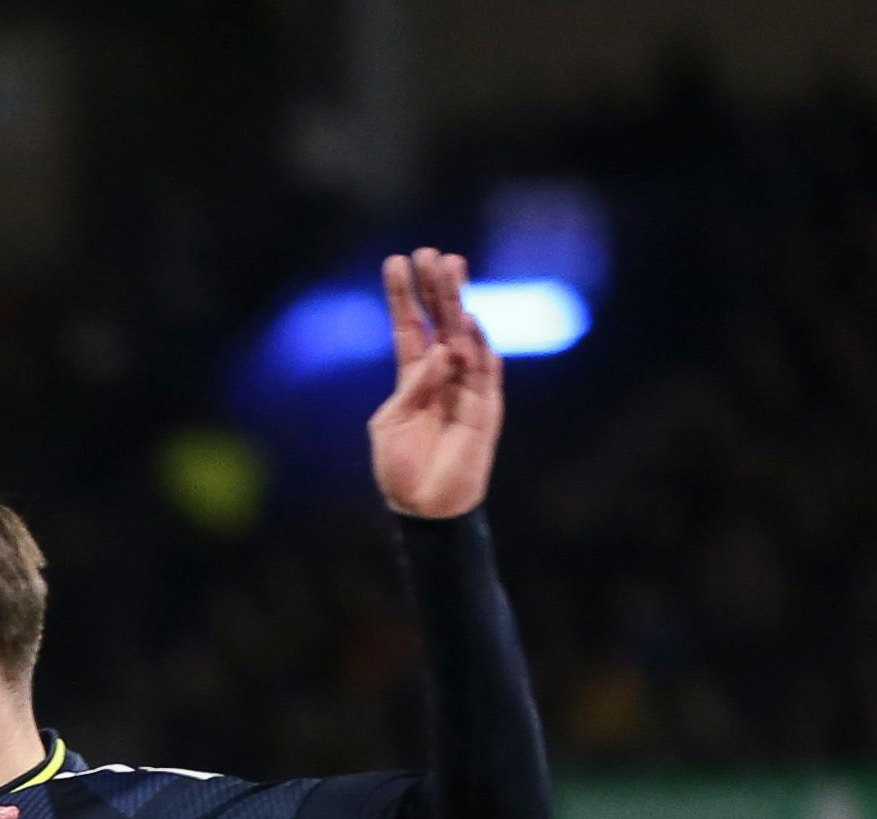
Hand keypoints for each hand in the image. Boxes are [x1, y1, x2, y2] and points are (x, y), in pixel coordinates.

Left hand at [369, 248, 502, 519]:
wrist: (424, 508)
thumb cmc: (400, 470)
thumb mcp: (391, 424)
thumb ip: (411, 387)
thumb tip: (438, 352)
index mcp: (413, 379)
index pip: (410, 327)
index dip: (404, 295)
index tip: (397, 261)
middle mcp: (442, 375)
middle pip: (441, 321)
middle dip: (437, 287)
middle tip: (433, 252)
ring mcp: (466, 387)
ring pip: (464, 335)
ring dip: (458, 302)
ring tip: (451, 268)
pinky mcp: (485, 406)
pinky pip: (484, 370)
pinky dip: (478, 345)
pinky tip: (469, 319)